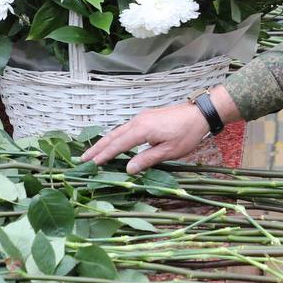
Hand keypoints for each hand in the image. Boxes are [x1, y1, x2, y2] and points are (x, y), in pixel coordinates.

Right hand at [80, 103, 211, 172]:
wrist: (200, 113)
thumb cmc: (187, 133)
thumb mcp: (168, 151)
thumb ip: (147, 159)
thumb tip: (128, 169)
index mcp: (142, 129)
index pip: (118, 144)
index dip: (104, 155)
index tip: (91, 164)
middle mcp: (138, 120)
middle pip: (113, 135)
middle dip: (97, 148)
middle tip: (82, 158)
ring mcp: (142, 117)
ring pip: (118, 131)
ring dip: (105, 142)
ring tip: (92, 153)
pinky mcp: (146, 117)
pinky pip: (125, 128)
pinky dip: (115, 137)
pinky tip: (113, 143)